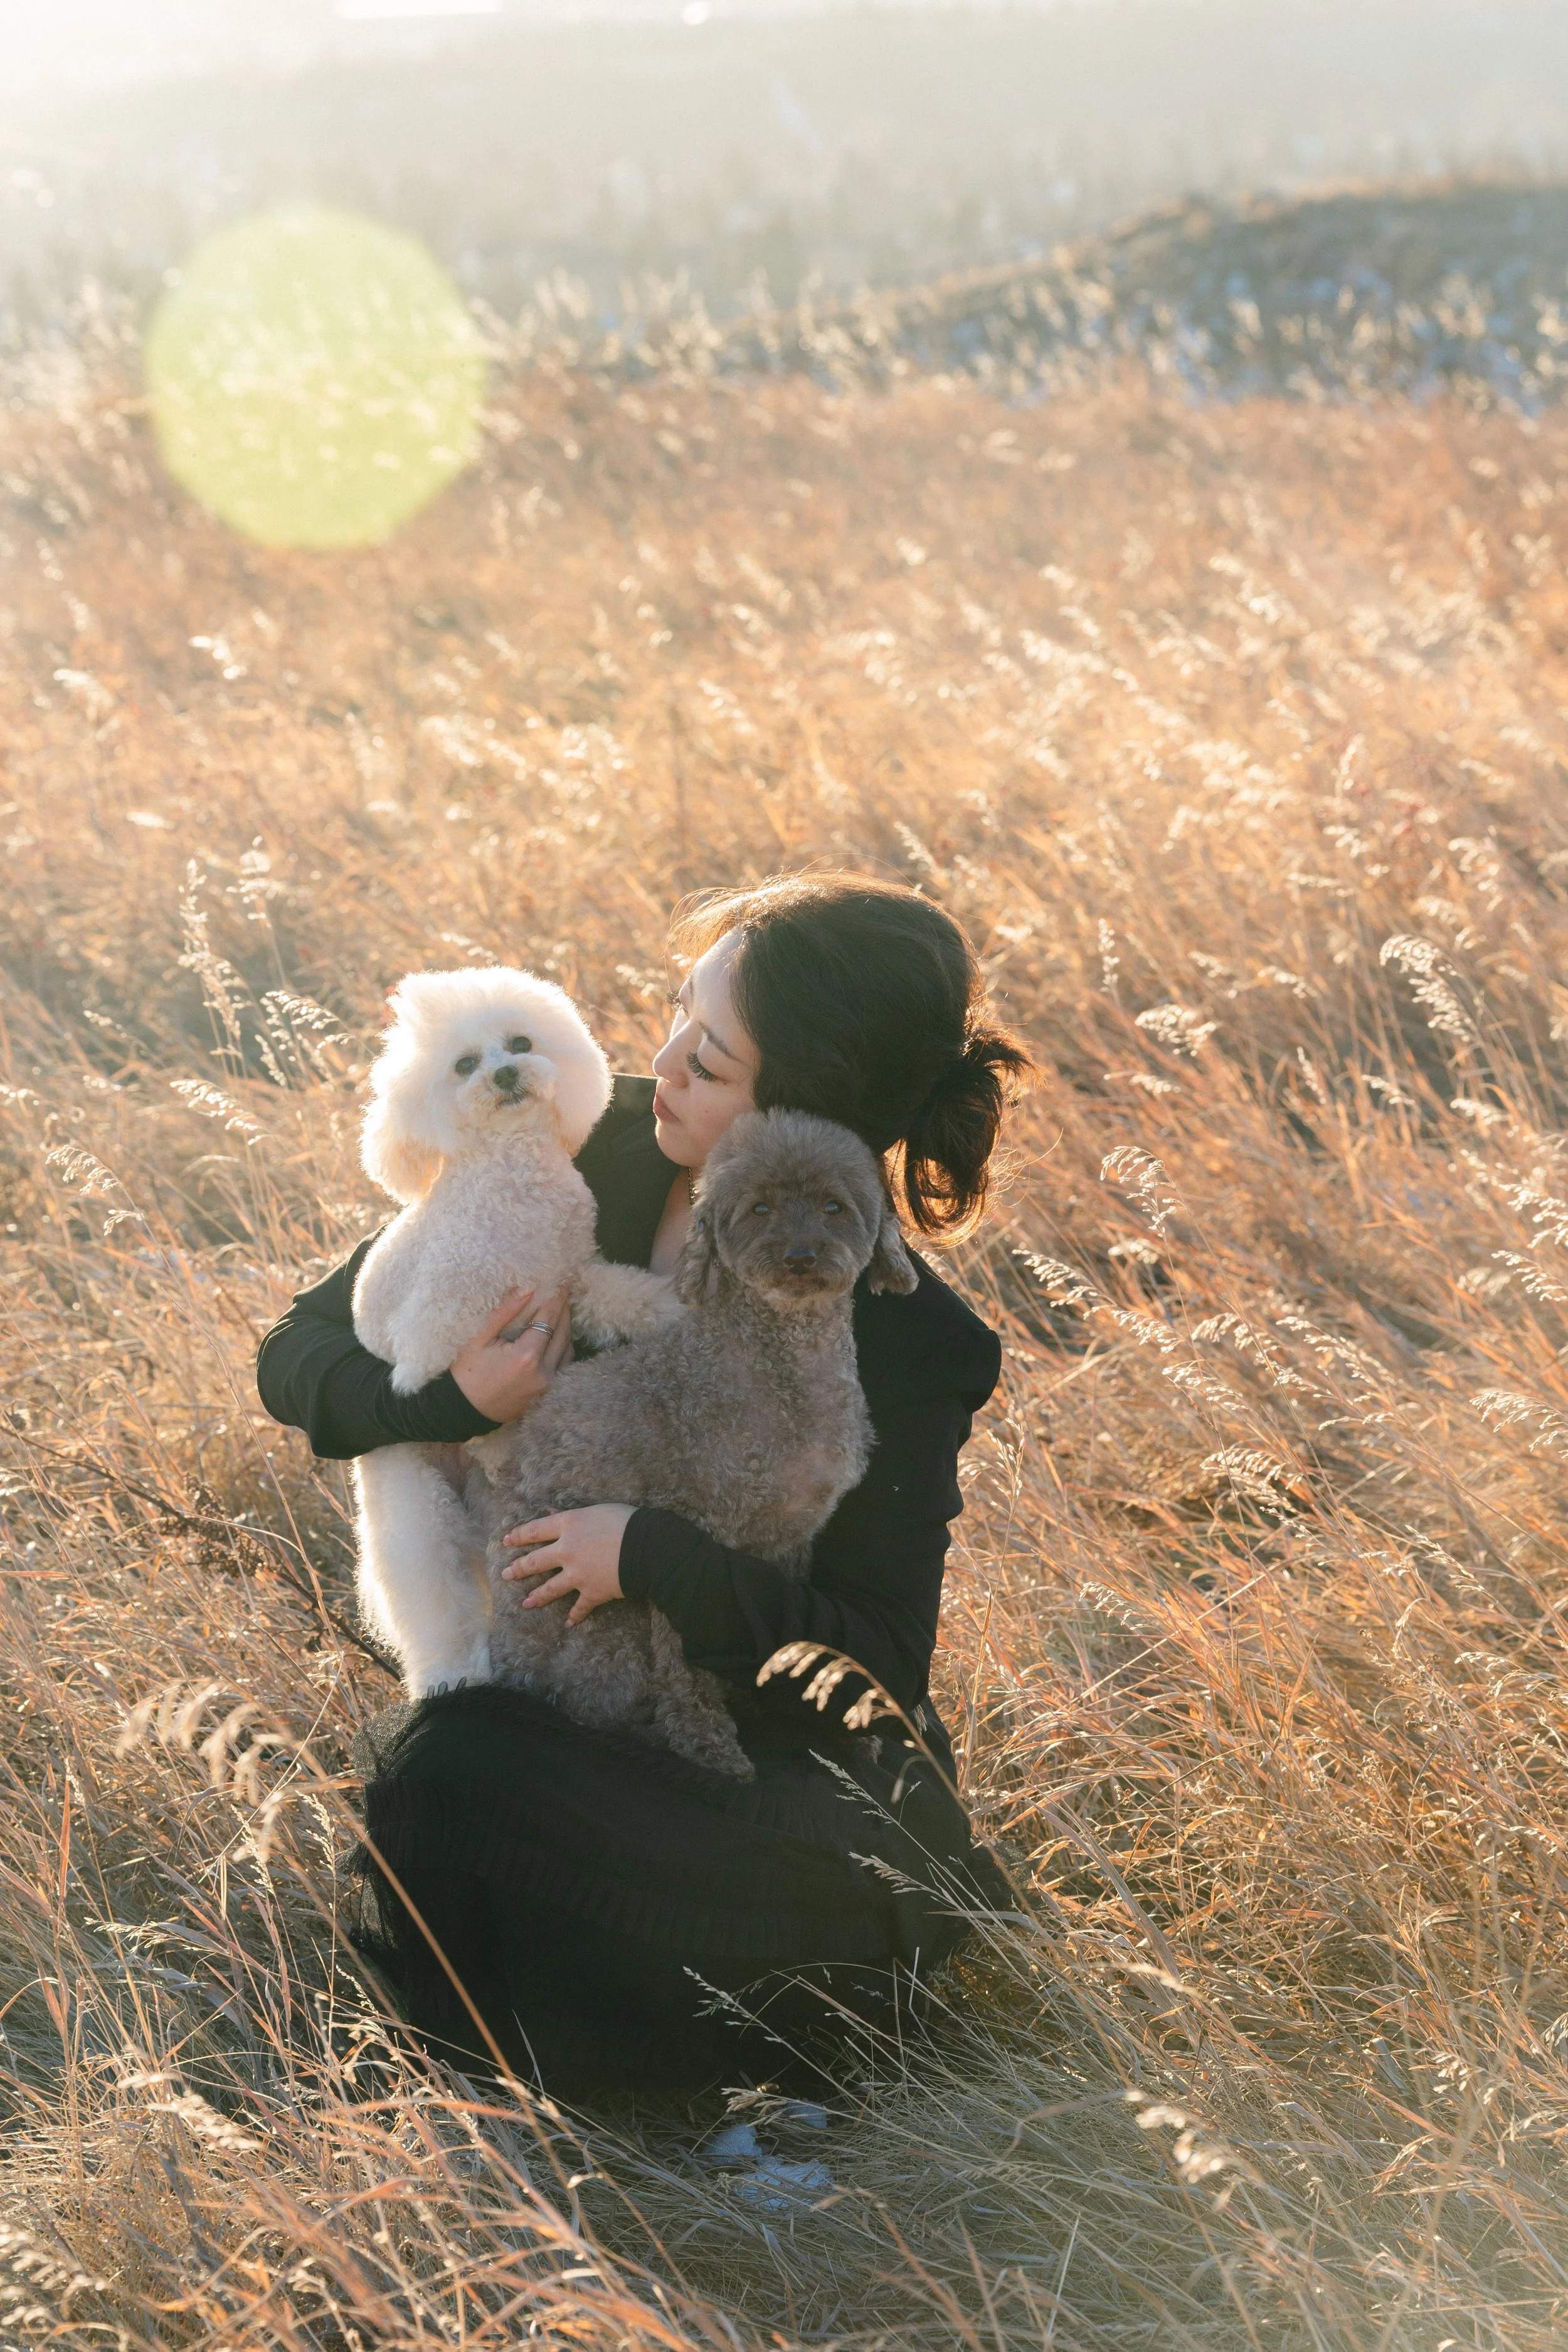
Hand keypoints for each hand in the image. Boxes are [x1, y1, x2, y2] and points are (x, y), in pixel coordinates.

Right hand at [450, 1286, 569, 1421]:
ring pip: (568, 1349)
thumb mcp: (479, 1338)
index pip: (549, 1318)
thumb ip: (505, 1312)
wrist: (462, 1411)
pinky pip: (564, 1366)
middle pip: (564, 1332)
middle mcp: (543, 1373)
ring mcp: (548, 1387)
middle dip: (564, 1308)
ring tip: (561, 1310)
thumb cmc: (466, 1373)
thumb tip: (527, 1288)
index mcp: (526, 1356)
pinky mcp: (547, 1395)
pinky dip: (563, 1348)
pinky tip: (557, 1336)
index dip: (557, 1297)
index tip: (563, 1280)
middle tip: (564, 1290)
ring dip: (566, 1328)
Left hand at [500, 1504, 633, 1624]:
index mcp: (568, 1525)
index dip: (519, 1535)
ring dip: (537, 1596)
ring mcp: (577, 1574)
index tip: (506, 1540)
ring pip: (550, 1588)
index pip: (536, 1530)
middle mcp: (567, 1550)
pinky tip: (569, 1623)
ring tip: (526, 1603)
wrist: (647, 1548)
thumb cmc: (627, 1522)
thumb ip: (575, 1517)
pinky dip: (575, 1616)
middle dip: (518, 1568)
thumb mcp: (597, 1510)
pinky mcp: (591, 1592)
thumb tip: (555, 1514)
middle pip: (536, 1561)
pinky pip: (580, 1607)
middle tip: (506, 1574)